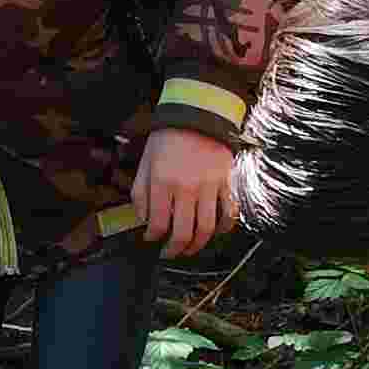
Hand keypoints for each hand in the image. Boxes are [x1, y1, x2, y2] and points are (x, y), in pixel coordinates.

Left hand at [133, 127, 234, 256]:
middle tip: (169, 253)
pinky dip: (223, 228)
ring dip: (197, 245)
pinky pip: (228, 213)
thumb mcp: (145, 163)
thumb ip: (140, 193)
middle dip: (174, 250)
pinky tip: (214, 231)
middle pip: (183, 232)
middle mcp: (187, 187)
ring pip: (206, 229)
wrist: (197, 115)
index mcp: (163, 182)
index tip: (151, 239)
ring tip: (189, 249)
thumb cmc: (167, 139)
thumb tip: (143, 220)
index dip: (153, 238)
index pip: (158, 224)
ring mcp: (210, 186)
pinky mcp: (227, 183)